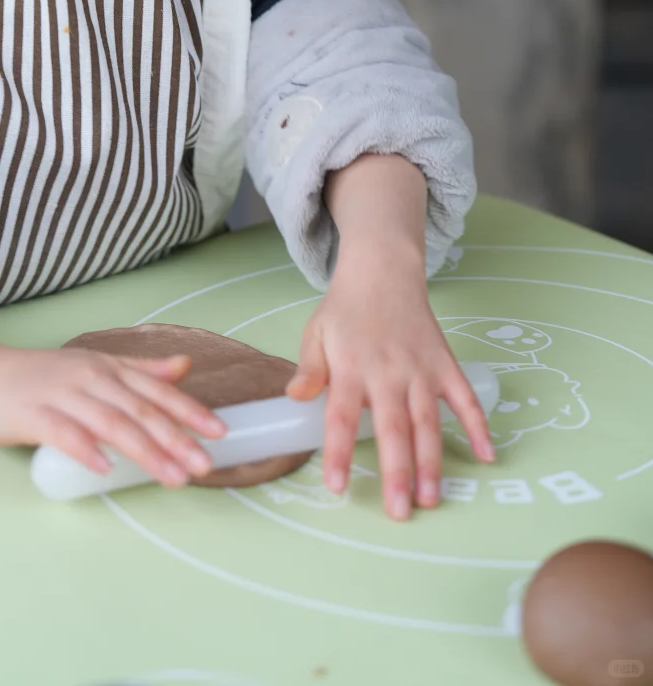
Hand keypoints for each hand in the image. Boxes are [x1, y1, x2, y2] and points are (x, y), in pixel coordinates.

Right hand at [0, 343, 225, 485]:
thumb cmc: (39, 377)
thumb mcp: (93, 366)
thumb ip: (138, 369)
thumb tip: (183, 367)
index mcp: (106, 368)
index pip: (154, 389)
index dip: (188, 410)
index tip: (219, 432)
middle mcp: (89, 378)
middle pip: (139, 409)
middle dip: (176, 438)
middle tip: (204, 464)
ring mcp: (62, 396)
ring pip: (111, 423)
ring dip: (145, 451)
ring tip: (172, 476)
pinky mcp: (34, 415)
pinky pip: (64, 433)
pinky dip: (86, 450)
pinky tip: (104, 468)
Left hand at [287, 244, 494, 520]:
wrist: (384, 270)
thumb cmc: (345, 309)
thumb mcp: (315, 332)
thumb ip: (309, 368)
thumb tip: (295, 399)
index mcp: (351, 367)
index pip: (340, 416)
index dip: (337, 452)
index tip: (336, 487)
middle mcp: (388, 372)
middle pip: (392, 428)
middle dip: (396, 472)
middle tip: (398, 513)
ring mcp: (421, 369)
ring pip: (428, 423)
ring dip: (431, 463)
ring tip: (430, 500)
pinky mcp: (445, 364)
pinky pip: (464, 399)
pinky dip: (478, 426)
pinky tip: (487, 457)